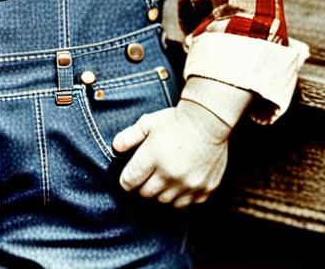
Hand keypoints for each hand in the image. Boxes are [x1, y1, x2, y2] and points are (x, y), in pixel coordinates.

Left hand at [112, 100, 230, 206]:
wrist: (209, 121)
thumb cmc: (176, 120)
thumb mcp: (148, 122)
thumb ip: (129, 136)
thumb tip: (115, 148)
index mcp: (153, 157)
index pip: (129, 181)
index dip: (126, 180)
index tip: (128, 177)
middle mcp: (170, 175)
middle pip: (146, 194)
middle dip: (142, 186)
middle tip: (146, 175)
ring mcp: (188, 184)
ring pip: (165, 201)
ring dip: (161, 193)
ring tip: (163, 178)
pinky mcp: (204, 189)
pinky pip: (186, 203)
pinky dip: (181, 197)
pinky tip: (180, 183)